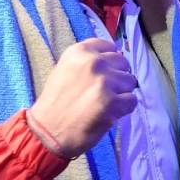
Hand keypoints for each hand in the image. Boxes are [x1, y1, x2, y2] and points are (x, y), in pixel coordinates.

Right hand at [27, 38, 137, 158]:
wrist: (47, 132)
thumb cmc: (55, 103)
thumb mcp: (66, 70)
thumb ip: (87, 63)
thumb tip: (113, 59)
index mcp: (79, 52)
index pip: (109, 47)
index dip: (110, 62)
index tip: (104, 73)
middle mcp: (93, 62)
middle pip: (123, 63)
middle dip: (117, 77)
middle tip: (102, 92)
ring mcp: (104, 81)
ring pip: (130, 81)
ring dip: (121, 93)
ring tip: (103, 103)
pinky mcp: (112, 101)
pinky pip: (132, 100)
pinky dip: (124, 108)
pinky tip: (108, 113)